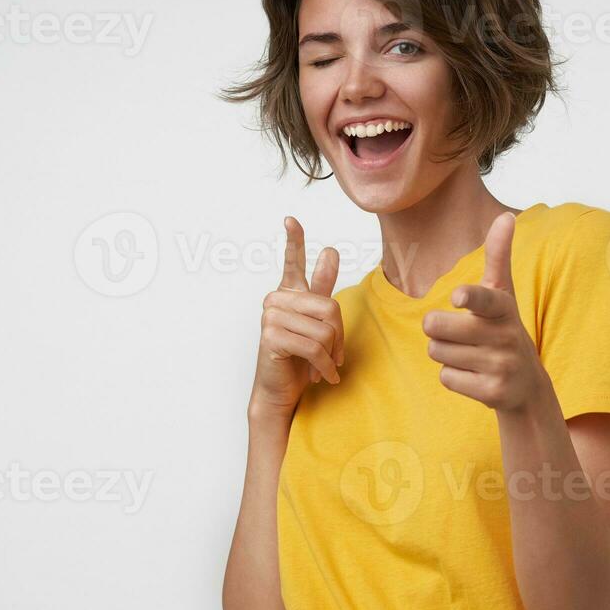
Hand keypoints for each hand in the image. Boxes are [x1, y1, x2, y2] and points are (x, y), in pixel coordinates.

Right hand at [250, 216, 344, 417]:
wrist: (281, 390)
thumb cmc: (299, 357)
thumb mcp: (317, 323)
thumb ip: (322, 290)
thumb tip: (330, 251)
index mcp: (289, 293)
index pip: (292, 261)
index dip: (294, 240)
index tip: (291, 219)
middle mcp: (276, 299)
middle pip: (330, 308)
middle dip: (339, 338)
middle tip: (335, 357)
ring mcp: (271, 316)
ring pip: (324, 330)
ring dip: (331, 356)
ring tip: (324, 368)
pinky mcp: (271, 336)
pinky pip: (314, 347)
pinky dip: (324, 367)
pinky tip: (322, 376)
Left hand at [422, 211, 546, 412]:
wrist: (527, 385)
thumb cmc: (504, 328)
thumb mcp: (503, 294)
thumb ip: (499, 256)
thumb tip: (506, 215)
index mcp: (504, 308)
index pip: (484, 299)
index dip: (469, 297)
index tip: (459, 297)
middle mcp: (505, 336)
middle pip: (436, 328)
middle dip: (437, 330)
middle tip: (458, 333)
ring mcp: (501, 366)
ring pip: (438, 353)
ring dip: (445, 354)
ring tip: (470, 354)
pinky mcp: (493, 392)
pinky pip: (447, 378)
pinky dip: (454, 377)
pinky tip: (474, 376)